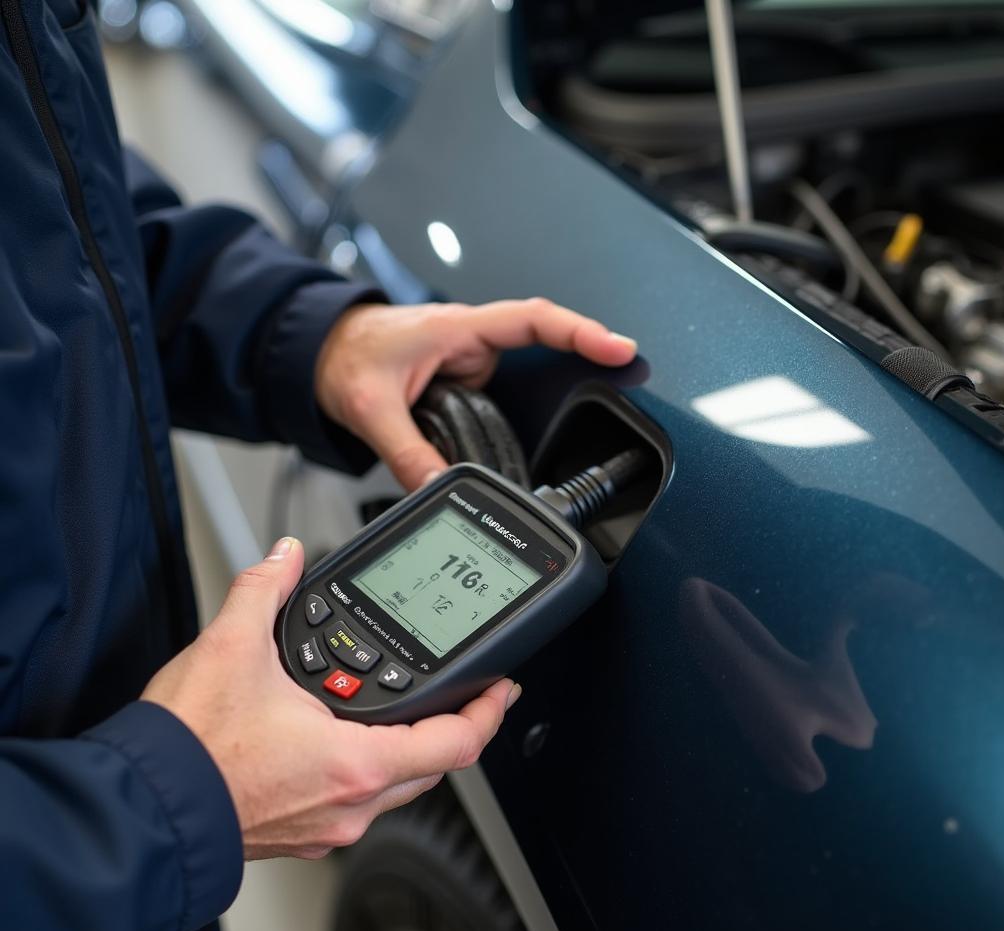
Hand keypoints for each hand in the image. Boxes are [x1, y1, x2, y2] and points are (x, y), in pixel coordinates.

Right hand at [141, 538, 518, 859]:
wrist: (141, 810)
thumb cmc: (188, 751)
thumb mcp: (231, 648)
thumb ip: (266, 590)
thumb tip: (283, 559)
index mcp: (355, 762)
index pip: (454, 744)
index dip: (487, 713)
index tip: (501, 689)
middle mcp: (351, 804)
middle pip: (432, 767)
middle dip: (450, 727)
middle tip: (460, 694)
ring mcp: (327, 825)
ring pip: (396, 787)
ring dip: (407, 747)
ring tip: (400, 705)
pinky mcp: (302, 832)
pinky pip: (357, 800)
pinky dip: (367, 764)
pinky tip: (343, 735)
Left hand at [314, 298, 637, 490]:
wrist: (322, 354)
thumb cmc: (344, 356)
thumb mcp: (371, 408)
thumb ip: (406, 451)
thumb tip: (441, 487)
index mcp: (456, 329)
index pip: (532, 321)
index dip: (580, 332)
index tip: (619, 348)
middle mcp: (472, 342)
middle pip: (545, 343)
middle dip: (588, 353)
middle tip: (633, 373)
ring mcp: (473, 362)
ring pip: (529, 370)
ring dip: (559, 381)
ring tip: (604, 394)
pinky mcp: (468, 381)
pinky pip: (509, 391)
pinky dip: (529, 407)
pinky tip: (546, 424)